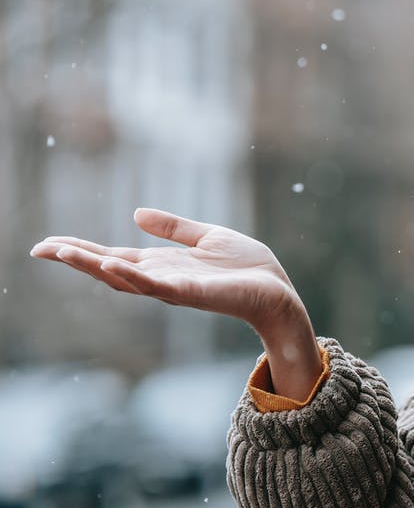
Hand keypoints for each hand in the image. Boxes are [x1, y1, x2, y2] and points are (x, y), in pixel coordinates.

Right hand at [31, 209, 322, 399]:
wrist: (279, 291)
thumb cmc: (249, 269)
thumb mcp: (208, 237)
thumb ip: (174, 228)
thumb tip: (135, 213)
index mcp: (163, 265)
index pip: (113, 257)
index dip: (82, 250)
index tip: (48, 243)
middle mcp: (162, 279)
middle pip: (109, 269)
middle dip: (75, 259)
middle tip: (40, 248)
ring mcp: (175, 289)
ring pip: (125, 278)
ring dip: (94, 266)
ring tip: (63, 252)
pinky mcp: (193, 294)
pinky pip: (158, 287)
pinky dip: (134, 277)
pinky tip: (112, 266)